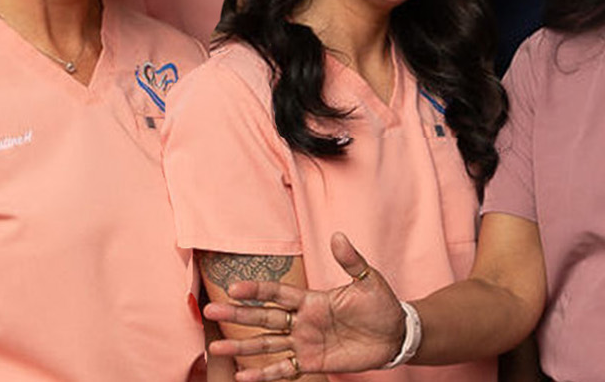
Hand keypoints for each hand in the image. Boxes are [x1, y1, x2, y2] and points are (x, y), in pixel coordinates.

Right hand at [204, 234, 408, 381]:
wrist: (394, 334)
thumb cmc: (381, 305)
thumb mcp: (368, 281)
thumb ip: (351, 261)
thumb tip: (337, 235)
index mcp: (311, 299)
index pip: (277, 293)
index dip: (257, 290)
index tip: (233, 288)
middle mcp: (302, 321)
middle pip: (263, 318)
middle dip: (237, 315)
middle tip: (209, 312)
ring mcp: (304, 343)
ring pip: (266, 344)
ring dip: (242, 347)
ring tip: (216, 348)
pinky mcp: (312, 363)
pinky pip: (283, 369)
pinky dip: (263, 375)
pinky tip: (242, 378)